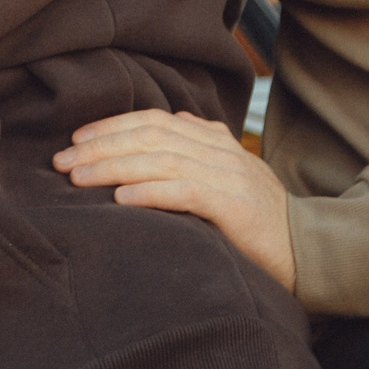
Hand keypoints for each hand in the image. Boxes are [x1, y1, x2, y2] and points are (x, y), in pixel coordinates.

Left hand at [53, 108, 296, 291]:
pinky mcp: (234, 205)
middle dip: (101, 146)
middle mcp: (219, 149)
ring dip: (114, 167)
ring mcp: (229, 175)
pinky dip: (150, 192)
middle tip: (62, 162)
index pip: (154, 120)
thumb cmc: (256, 219)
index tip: (75, 141)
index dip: (111, 126)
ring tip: (79, 179)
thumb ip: (195, 154)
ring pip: (161, 160)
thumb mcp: (224, 177)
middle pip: (150, 136)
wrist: (307, 248)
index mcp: (213, 138)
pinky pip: (185, 191)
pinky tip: (121, 199)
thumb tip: (161, 136)